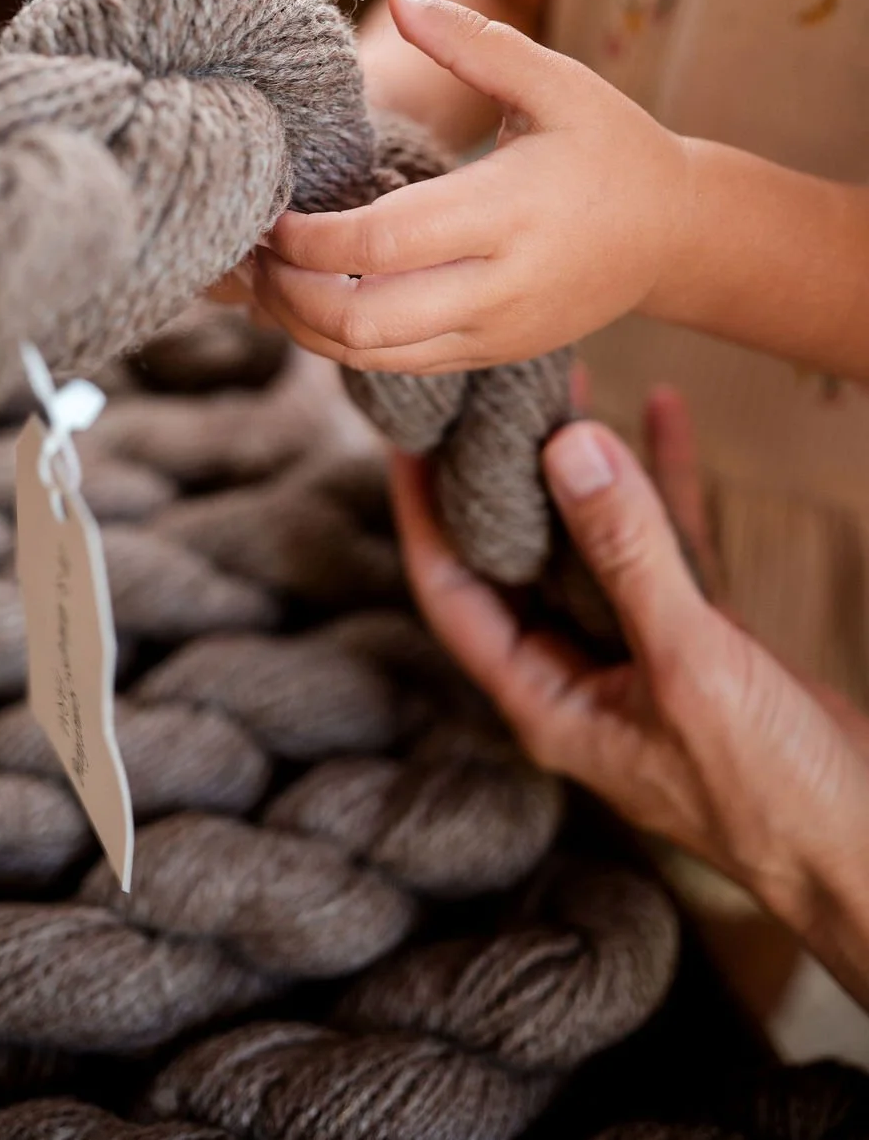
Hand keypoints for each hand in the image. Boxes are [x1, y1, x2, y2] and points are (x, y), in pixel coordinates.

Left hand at [253, 0, 691, 372]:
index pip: (380, 243)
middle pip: (361, 319)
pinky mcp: (489, 355)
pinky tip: (314, 304)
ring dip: (304, 328)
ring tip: (266, 282)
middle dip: (288, 294)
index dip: (307, 239)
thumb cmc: (612, 148)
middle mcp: (498, 286)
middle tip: (249, 254)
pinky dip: (341, 344)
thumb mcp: (559, 83)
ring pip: (370, 356)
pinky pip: (397, 367)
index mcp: (509, 213)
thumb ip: (476, 41)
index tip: (268, 210)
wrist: (674, 237)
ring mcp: (493, 332)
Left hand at [390, 416, 868, 1007]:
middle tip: (491, 395)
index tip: (409, 440)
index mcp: (545, 698)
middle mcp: (575, 675)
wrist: (862, 846)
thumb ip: (627, 556)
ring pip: (589, 543)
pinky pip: (662, 547)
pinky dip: (662, 486)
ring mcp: (634, 655)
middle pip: (516, 557)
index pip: (452, 592)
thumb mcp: (687, 665)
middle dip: (505, 476)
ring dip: (584, 470)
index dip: (423, 515)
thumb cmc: (769, 793)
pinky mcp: (694, 639)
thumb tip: (568, 450)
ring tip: (568, 385)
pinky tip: (663, 415)